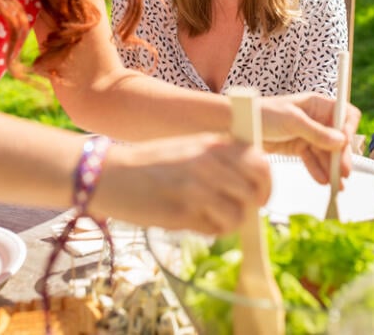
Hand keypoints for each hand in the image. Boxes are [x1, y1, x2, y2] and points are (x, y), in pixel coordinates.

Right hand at [88, 133, 270, 234]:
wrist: (107, 173)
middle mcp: (209, 163)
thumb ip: (220, 161)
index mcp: (212, 143)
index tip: (260, 196)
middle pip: (254, 193)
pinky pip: (215, 229)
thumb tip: (252, 186)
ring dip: (228, 222)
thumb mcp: (189, 148)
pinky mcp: (182, 212)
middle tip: (236, 212)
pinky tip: (190, 220)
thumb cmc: (150, 163)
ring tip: (207, 216)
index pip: (261, 163)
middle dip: (251, 207)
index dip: (266, 184)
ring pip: (238, 216)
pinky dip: (209, 230)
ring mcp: (197, 188)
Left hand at [259, 92, 358, 183]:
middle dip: (341, 155)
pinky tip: (322, 180)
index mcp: (317, 104)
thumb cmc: (263, 113)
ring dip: (331, 167)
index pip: (344, 114)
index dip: (348, 129)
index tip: (346, 144)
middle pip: (337, 137)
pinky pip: (313, 159)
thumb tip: (340, 140)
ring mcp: (308, 133)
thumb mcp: (292, 121)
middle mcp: (316, 118)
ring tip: (335, 183)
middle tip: (343, 172)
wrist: (241, 125)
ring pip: (326, 152)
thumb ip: (316, 132)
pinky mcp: (299, 147)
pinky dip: (318, 169)